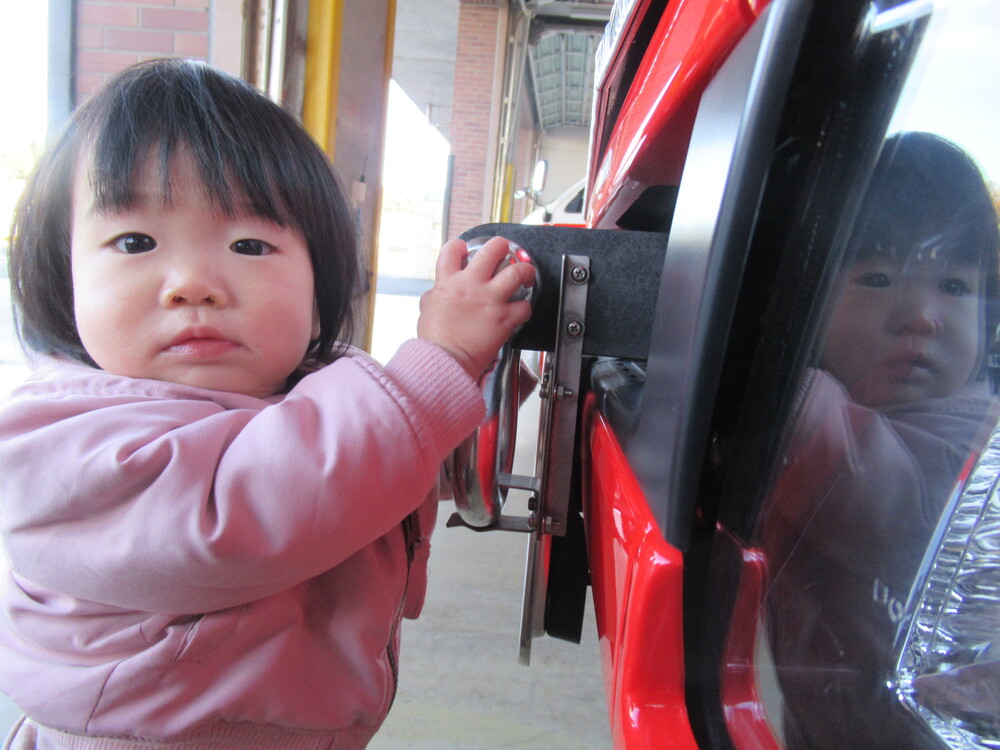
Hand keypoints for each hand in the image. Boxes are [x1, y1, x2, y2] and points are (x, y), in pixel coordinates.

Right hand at [418, 237, 534, 378]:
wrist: (445, 361)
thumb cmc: (435, 341)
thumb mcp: (426, 311)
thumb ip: (434, 296)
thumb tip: (436, 293)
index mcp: (448, 282)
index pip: (452, 249)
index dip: (460, 246)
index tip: (466, 251)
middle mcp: (471, 285)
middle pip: (492, 250)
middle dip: (501, 246)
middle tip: (504, 251)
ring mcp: (490, 300)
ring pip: (516, 272)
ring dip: (524, 271)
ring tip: (525, 274)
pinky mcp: (504, 318)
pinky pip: (524, 307)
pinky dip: (525, 309)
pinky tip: (521, 311)